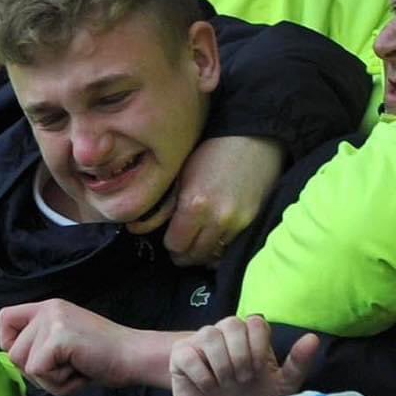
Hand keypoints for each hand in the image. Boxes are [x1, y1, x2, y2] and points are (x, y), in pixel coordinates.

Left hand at [0, 299, 139, 395]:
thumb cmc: (102, 357)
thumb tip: (11, 358)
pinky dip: (58, 383)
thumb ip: (40, 345)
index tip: (33, 358)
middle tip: (68, 367)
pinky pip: (38, 372)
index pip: (5, 318)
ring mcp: (53, 321)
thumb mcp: (65, 343)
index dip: (10, 344)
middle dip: (37, 372)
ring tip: (76, 368)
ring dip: (50, 379)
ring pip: (24, 365)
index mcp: (48, 307)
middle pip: (12, 352)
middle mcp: (47, 309)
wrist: (133, 356)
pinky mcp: (59, 337)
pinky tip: (79, 372)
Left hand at [128, 136, 282, 265]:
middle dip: (185, 252)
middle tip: (181, 244)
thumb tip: (142, 228)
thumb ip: (166, 206)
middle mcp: (218, 220)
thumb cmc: (210, 151)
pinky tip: (215, 235)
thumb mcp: (180, 175)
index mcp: (194, 206)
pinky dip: (221, 246)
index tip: (170, 237)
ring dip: (203, 251)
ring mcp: (238, 224)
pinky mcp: (253, 223)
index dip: (170, 243)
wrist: (252, 140)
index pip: (176, 245)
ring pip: (214, 256)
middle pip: (195, 256)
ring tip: (198, 240)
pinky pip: (231, 247)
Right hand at [170, 315, 318, 395]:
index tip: (259, 370)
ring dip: (222, 364)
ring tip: (226, 384)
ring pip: (209, 334)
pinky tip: (208, 388)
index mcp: (248, 338)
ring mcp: (199, 344)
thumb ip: (297, 363)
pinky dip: (202, 374)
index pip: (255, 321)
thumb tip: (313, 338)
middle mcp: (223, 335)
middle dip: (241, 354)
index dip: (258, 345)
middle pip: (231, 323)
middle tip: (243, 379)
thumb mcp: (280, 388)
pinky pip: (188, 354)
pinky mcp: (180, 358)